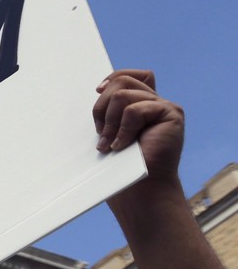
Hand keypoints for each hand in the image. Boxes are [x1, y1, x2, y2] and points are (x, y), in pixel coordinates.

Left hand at [95, 69, 183, 189]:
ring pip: (123, 94)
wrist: (140, 192)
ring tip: (110, 144)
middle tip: (100, 133)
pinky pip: (135, 109)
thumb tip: (96, 92)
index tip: (97, 91)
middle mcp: (154, 102)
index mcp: (140, 105)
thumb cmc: (120, 169)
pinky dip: (123, 129)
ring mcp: (164, 107)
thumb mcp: (107, 135)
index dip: (112, 78)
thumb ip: (107, 113)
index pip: (128, 76)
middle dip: (102, 106)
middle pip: (122, 81)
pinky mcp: (172, 114)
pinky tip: (122, 146)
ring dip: (109, 121)